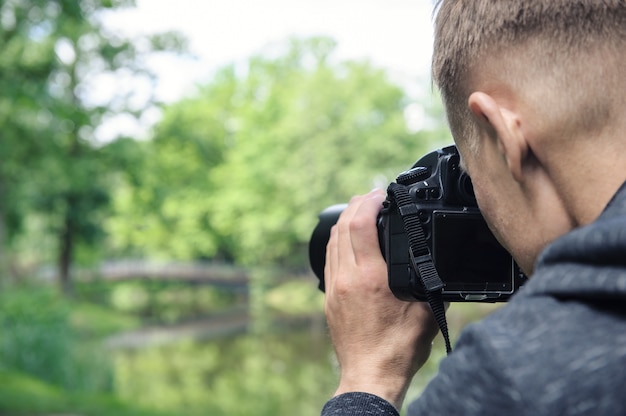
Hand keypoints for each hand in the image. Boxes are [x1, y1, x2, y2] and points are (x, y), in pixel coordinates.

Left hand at [324, 189, 439, 409]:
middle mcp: (347, 278)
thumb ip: (433, 286)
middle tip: (370, 196)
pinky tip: (348, 240)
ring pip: (333, 242)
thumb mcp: (426, 314)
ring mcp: (335, 288)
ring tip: (359, 210)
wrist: (370, 376)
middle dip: (355, 205)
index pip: (360, 225)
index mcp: (370, 278)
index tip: (380, 194)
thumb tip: (443, 266)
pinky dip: (338, 241)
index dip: (369, 202)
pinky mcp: (330, 298)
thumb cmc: (397, 350)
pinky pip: (330, 259)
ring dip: (345, 221)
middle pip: (342, 227)